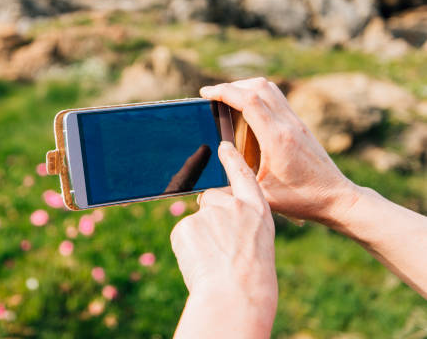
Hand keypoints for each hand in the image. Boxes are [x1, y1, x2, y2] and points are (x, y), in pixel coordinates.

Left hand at [170, 141, 276, 337]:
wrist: (235, 295)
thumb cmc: (251, 279)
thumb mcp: (258, 244)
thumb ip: (241, 225)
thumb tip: (215, 220)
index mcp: (257, 211)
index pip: (243, 176)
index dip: (232, 160)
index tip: (223, 146)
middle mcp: (232, 205)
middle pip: (212, 198)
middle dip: (211, 216)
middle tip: (220, 245)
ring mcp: (208, 213)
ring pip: (196, 221)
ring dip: (200, 238)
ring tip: (214, 262)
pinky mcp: (186, 225)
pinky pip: (183, 234)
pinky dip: (188, 248)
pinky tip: (200, 263)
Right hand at [200, 78, 358, 223]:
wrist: (337, 198)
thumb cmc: (302, 200)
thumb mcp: (262, 195)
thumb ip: (236, 180)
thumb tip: (209, 173)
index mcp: (277, 138)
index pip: (248, 100)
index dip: (224, 91)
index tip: (206, 93)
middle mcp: (288, 124)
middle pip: (259, 86)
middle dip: (231, 86)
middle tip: (213, 96)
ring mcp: (296, 122)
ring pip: (269, 88)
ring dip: (246, 88)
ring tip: (228, 100)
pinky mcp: (300, 125)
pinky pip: (276, 98)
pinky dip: (258, 96)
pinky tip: (248, 112)